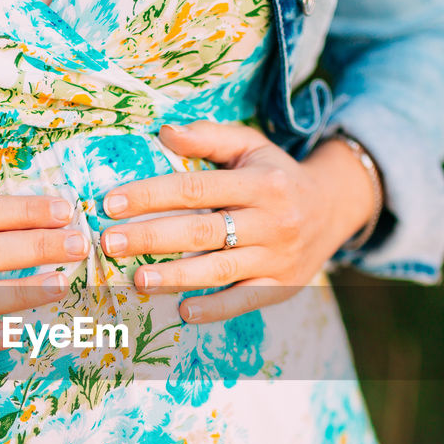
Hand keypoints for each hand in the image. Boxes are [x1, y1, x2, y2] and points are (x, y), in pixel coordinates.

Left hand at [98, 121, 381, 322]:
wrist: (333, 209)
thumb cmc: (276, 175)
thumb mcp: (251, 146)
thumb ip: (208, 138)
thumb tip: (164, 132)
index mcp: (261, 182)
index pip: (196, 190)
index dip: (151, 196)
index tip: (111, 204)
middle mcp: (272, 221)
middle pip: (202, 231)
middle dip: (151, 237)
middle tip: (109, 243)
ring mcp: (278, 257)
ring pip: (220, 270)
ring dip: (176, 276)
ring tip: (136, 279)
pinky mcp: (281, 287)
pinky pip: (244, 301)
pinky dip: (215, 309)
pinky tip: (183, 311)